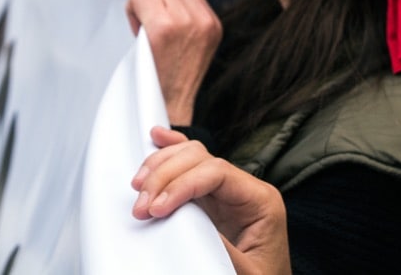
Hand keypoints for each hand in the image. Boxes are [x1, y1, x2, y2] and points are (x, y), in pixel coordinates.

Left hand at [127, 0, 221, 124]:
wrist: (169, 110)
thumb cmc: (171, 78)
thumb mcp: (193, 44)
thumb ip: (184, 14)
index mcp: (211, 21)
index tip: (153, 13)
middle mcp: (202, 19)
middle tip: (143, 20)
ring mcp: (185, 23)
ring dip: (139, 1)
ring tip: (141, 28)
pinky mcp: (164, 30)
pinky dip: (132, 11)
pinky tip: (137, 33)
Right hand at [133, 128, 289, 274]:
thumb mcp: (249, 273)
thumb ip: (226, 250)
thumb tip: (192, 230)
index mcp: (261, 200)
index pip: (217, 172)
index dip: (182, 184)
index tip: (158, 208)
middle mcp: (244, 188)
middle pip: (200, 159)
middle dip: (165, 177)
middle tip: (142, 206)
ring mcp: (226, 191)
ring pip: (190, 156)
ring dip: (161, 167)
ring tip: (139, 188)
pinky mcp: (211, 200)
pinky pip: (190, 166)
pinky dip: (171, 152)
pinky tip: (157, 139)